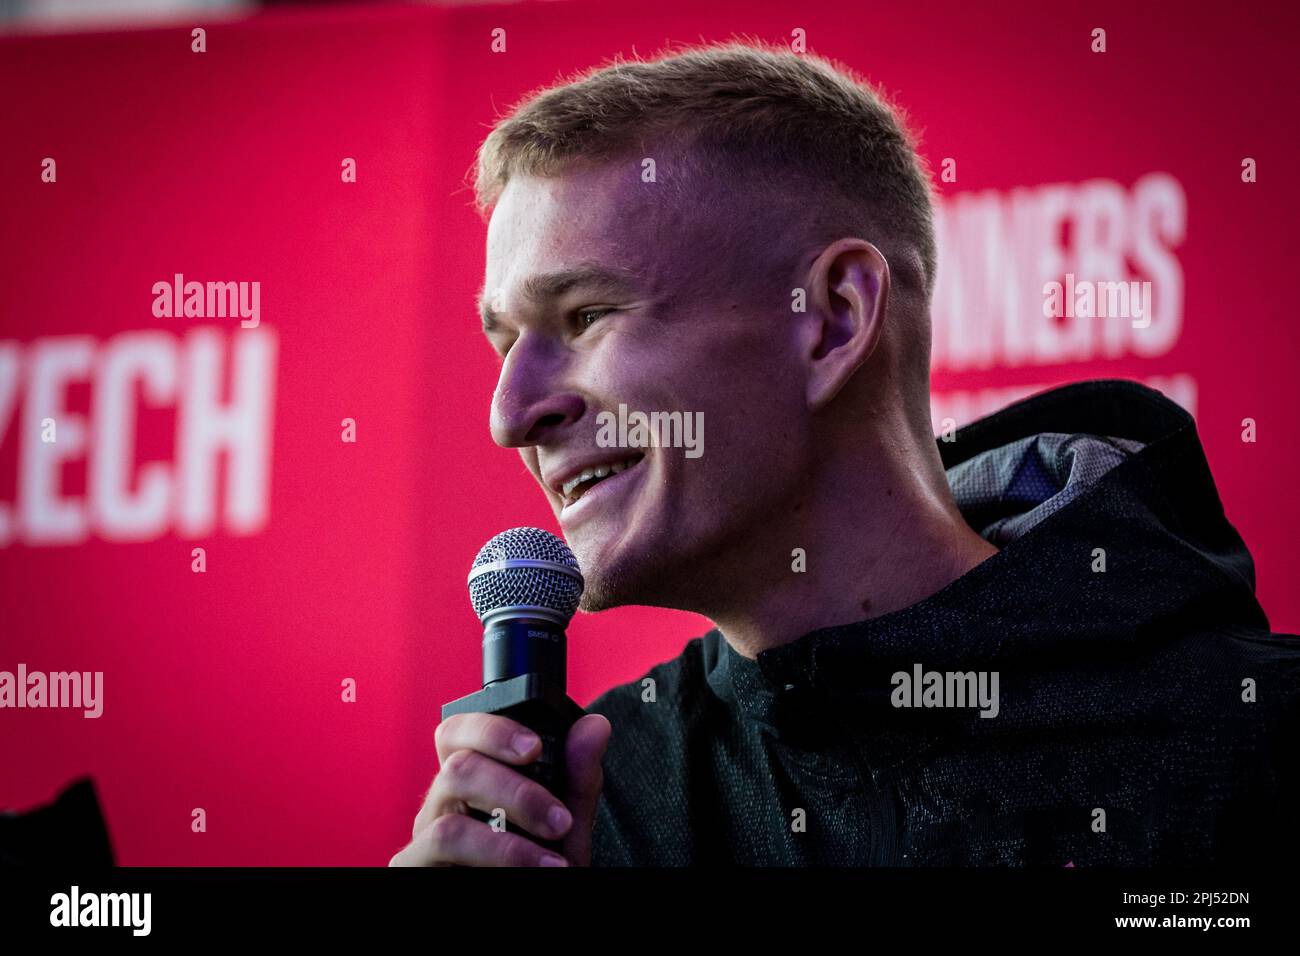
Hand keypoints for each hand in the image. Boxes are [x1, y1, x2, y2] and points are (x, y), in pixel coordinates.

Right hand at [389, 712, 610, 866]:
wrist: (532, 913)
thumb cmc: (538, 871)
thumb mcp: (567, 827)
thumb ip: (577, 778)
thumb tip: (593, 727)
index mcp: (472, 781)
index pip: (461, 732)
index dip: (493, 730)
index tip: (536, 748)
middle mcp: (442, 804)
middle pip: (457, 766)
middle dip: (516, 790)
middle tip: (559, 820)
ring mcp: (423, 837)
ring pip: (449, 815)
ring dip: (510, 837)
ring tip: (553, 861)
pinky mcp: (412, 867)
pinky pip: (440, 846)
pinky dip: (494, 857)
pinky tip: (529, 872)